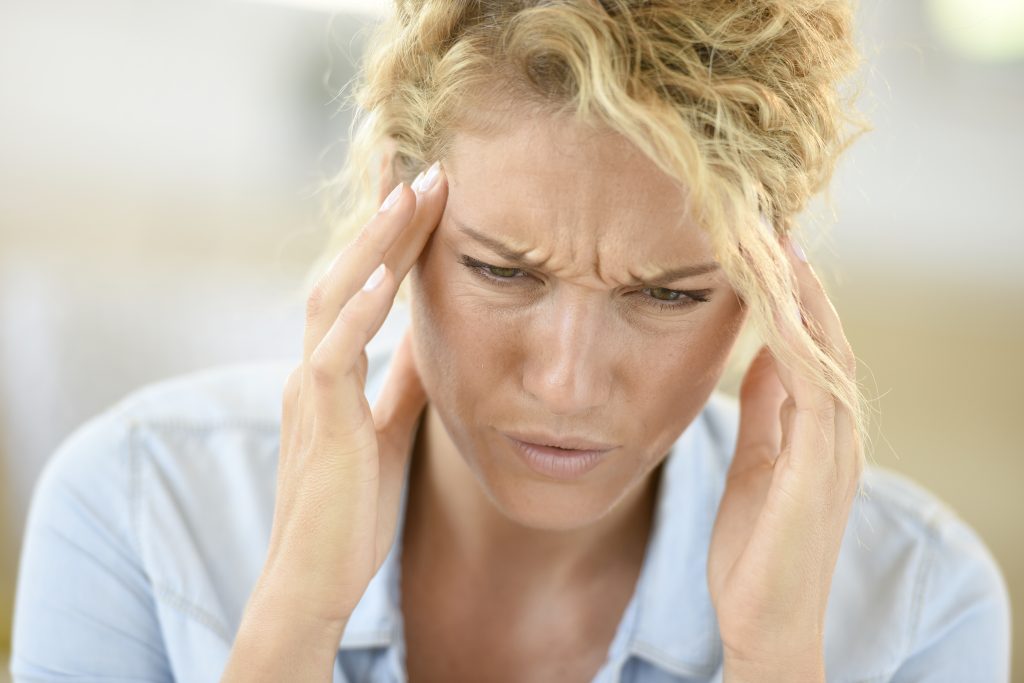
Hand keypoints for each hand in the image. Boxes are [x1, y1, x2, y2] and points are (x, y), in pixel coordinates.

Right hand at [254, 162, 446, 630]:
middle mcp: (313, 368)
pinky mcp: (324, 423)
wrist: (316, 579)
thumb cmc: (351, 509)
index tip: (411, 183)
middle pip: (341, 271)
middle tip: (408, 156)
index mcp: (330, 369)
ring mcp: (313, 392)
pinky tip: (390, 272)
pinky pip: (337, 354)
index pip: (356, 282)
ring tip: (410, 190)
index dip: (381, 232)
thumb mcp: (389, 428)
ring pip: (334, 296)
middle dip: (377, 214)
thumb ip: (402, 380)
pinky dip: (361, 309)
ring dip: (373, 242)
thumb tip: (429, 336)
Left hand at [707, 237, 861, 681]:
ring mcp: (833, 448)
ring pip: (825, 351)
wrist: (765, 623)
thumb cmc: (758, 549)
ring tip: (775, 240)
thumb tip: (763, 354)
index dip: (790, 291)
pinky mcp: (818, 468)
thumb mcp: (757, 461)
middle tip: (769, 218)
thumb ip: (767, 410)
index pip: (810, 342)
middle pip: (825, 334)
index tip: (761, 240)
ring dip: (801, 295)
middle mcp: (836, 430)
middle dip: (799, 277)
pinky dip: (797, 341)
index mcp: (819, 427)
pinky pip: (812, 388)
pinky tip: (775, 306)